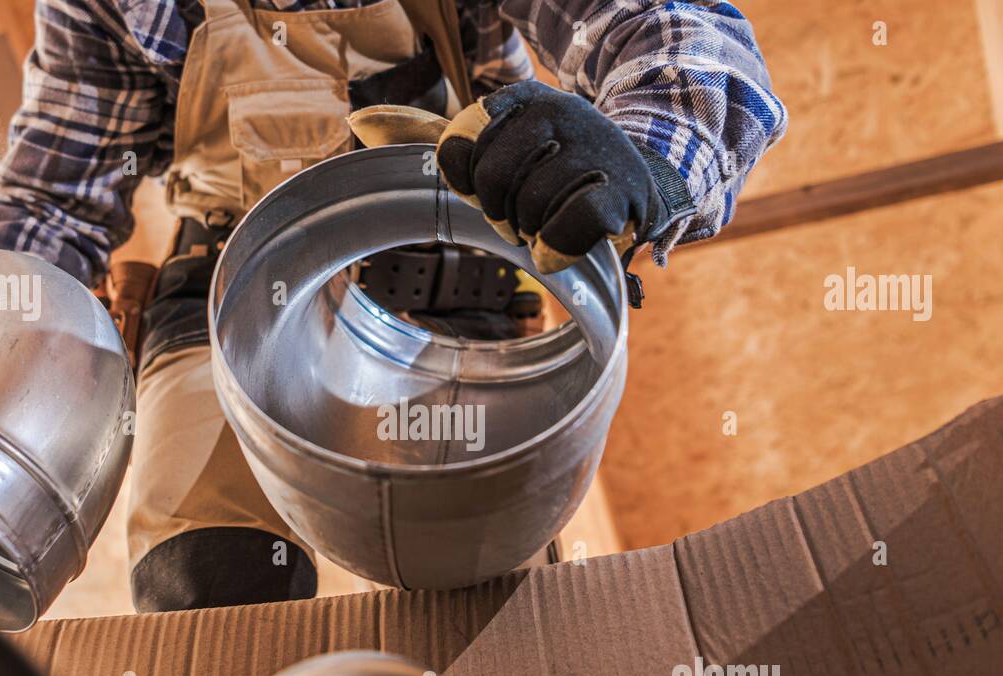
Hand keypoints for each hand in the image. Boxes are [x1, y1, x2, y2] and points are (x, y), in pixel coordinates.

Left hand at [349, 82, 694, 272]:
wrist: (642, 179)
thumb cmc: (556, 168)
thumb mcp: (502, 143)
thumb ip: (437, 139)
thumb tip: (359, 121)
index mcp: (523, 99)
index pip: (457, 143)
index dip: (464, 181)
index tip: (484, 189)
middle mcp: (560, 112)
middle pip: (491, 180)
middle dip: (499, 212)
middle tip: (518, 215)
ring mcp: (593, 149)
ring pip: (529, 205)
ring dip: (532, 231)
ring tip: (546, 224)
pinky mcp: (622, 190)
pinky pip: (569, 224)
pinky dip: (556, 247)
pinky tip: (558, 248)